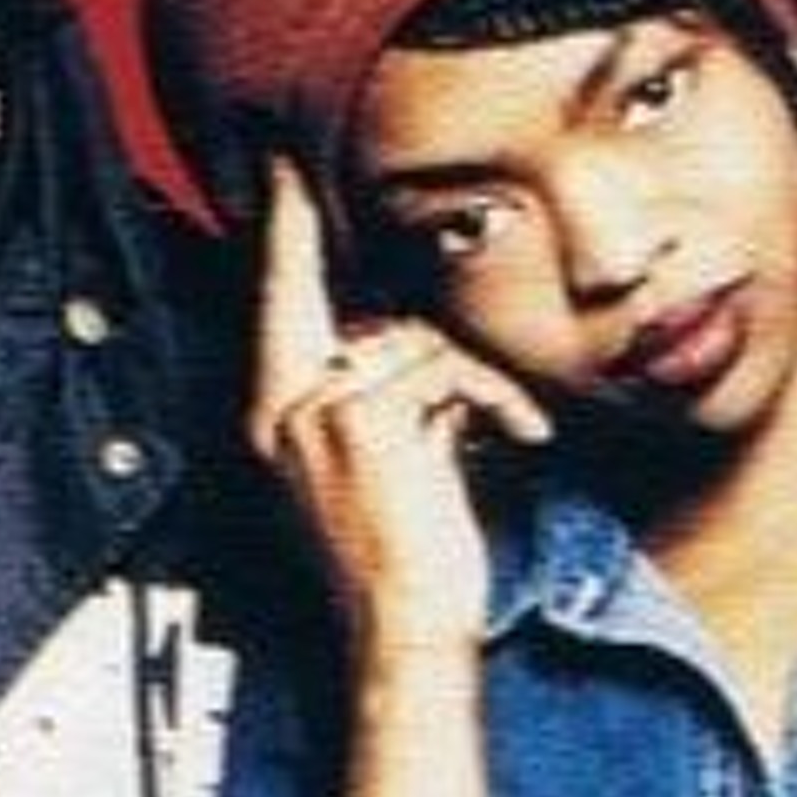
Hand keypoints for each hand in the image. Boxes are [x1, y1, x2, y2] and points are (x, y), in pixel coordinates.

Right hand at [248, 161, 550, 652]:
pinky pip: (446, 369)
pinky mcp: (366, 420)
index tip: (283, 166)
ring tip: (502, 439)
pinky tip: (519, 439)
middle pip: (374, 319)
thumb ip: (390, 401)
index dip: (285, 229)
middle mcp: (285, 409)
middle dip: (442, 358)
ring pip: (419, 342)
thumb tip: (427, 352)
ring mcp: (319, 412)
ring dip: (477, 387)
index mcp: (278, 419)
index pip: (281, 298)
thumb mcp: (389, 468)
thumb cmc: (405, 564)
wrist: (406, 630)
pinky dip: (495, 400)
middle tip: (487, 413)